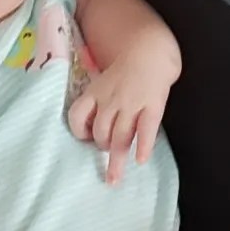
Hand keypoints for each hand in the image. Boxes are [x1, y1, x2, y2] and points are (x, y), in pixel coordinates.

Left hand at [67, 41, 177, 181]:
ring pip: (120, 136)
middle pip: (100, 131)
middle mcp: (111, 100)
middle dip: (102, 146)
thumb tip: (88, 132)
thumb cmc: (124, 72)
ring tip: (114, 178)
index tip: (85, 138)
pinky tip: (141, 160)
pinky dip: (143, 146)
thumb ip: (94, 103)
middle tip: (108, 152)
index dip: (78, 131)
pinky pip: (146, 130)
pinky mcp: (152, 106)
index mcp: (95, 92)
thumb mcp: (102, 82)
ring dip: (116, 159)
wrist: (150, 52)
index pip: (77, 115)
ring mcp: (132, 104)